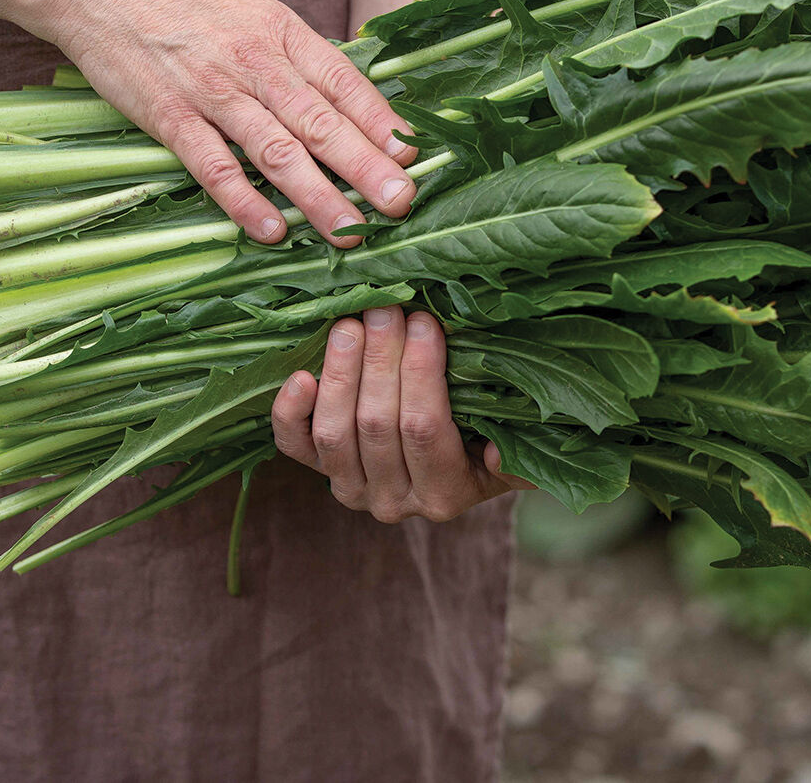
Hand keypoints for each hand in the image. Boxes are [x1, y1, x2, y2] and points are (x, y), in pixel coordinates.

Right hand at [44, 0, 417, 247]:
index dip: (379, 120)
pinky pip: (213, 165)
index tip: (413, 154)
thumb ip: (294, 50)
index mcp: (280, 30)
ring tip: (350, 230)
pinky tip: (271, 230)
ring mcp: (211, 91)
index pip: (342, 80)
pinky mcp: (169, 116)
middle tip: (400, 202)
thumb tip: (344, 91)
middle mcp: (254, 61)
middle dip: (365, 165)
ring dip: (317, 194)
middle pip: (319, 120)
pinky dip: (242, 200)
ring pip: (275, 149)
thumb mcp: (252, 6)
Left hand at [271, 307, 533, 522]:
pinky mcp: (318, 470)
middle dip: (380, 360)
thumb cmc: (492, 435)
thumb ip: (519, 452)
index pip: (425, 430)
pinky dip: (291, 410)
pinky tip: (301, 373)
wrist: (454, 459)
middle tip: (385, 308)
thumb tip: (497, 452)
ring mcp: (351, 487)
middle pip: (376, 425)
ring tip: (352, 322)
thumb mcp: (520, 445)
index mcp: (444, 495)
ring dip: (341, 372)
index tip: (424, 322)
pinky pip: (293, 444)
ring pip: (334, 432)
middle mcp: (392, 501)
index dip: (420, 373)